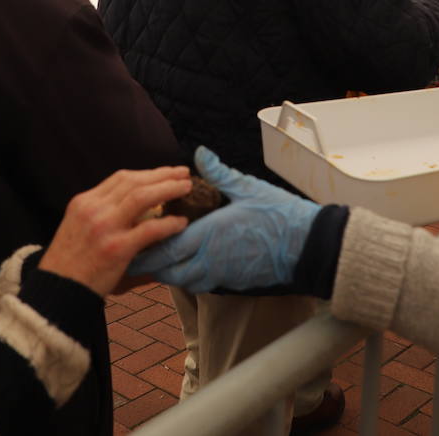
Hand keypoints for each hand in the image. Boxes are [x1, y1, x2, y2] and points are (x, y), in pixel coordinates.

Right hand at [39, 166, 190, 296]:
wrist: (56, 291)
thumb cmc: (70, 266)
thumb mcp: (78, 229)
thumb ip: (104, 217)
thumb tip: (139, 216)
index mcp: (83, 202)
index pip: (120, 178)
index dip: (147, 173)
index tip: (164, 174)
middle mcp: (93, 209)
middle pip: (134, 181)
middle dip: (162, 175)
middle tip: (183, 174)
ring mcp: (105, 227)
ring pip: (143, 196)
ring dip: (169, 189)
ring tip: (186, 188)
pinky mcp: (117, 248)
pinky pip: (150, 229)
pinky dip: (169, 224)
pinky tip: (181, 223)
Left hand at [127, 148, 321, 293]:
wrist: (308, 247)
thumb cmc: (280, 215)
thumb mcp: (247, 187)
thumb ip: (218, 173)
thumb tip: (200, 154)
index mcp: (209, 235)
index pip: (165, 246)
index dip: (144, 245)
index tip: (130, 238)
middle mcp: (210, 260)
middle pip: (167, 271)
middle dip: (149, 263)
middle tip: (134, 251)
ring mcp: (221, 274)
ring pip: (183, 280)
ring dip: (168, 270)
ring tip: (157, 255)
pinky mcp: (232, 282)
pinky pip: (200, 283)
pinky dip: (187, 275)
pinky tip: (186, 261)